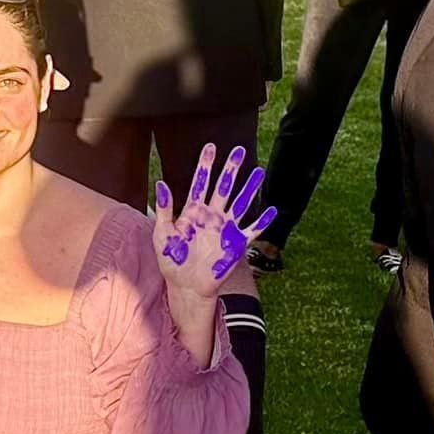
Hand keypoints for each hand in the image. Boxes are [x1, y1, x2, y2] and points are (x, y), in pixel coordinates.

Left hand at [154, 143, 275, 296]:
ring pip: (240, 203)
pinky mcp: (235, 244)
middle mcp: (211, 216)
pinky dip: (262, 221)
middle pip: (223, 187)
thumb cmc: (171, 261)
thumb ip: (163, 210)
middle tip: (238, 151)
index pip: (200, 183)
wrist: (185, 286)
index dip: (205, 165)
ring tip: (259, 172)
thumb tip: (161, 184)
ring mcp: (225, 229)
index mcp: (193, 212)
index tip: (210, 147)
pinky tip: (272, 210)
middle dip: (230, 169)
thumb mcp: (162, 234)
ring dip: (250, 188)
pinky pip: (252, 230)